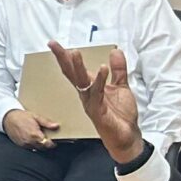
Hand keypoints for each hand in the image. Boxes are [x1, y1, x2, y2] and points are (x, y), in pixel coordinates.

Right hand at [0, 108, 58, 148]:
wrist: (8, 118)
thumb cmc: (21, 116)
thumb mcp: (35, 116)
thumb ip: (46, 122)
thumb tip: (56, 126)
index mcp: (34, 134)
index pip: (48, 144)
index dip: (52, 143)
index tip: (54, 140)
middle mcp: (29, 141)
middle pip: (43, 147)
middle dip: (47, 144)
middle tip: (47, 137)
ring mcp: (24, 144)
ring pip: (37, 148)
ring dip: (40, 144)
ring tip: (39, 136)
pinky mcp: (21, 145)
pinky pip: (30, 148)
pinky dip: (33, 144)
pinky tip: (32, 138)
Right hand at [48, 41, 141, 160]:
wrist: (127, 136)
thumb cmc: (121, 114)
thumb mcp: (121, 87)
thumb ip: (118, 69)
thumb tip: (116, 51)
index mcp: (90, 88)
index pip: (74, 70)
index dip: (65, 57)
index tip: (54, 44)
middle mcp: (86, 94)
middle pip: (72, 74)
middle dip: (62, 59)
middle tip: (53, 45)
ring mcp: (90, 102)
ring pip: (81, 82)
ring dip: (78, 67)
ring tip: (74, 52)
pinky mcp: (98, 111)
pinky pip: (97, 93)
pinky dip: (100, 80)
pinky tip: (102, 68)